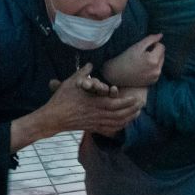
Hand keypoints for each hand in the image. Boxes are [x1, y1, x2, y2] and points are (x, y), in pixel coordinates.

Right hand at [12, 64, 141, 149]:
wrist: (54, 117)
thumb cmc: (61, 99)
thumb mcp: (71, 82)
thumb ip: (83, 73)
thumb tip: (90, 64)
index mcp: (94, 103)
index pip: (116, 103)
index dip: (127, 102)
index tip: (136, 98)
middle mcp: (97, 114)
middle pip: (119, 114)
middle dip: (132, 110)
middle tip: (141, 104)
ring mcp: (95, 122)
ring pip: (116, 123)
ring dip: (128, 119)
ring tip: (136, 114)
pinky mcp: (92, 128)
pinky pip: (108, 130)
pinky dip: (118, 127)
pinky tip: (124, 124)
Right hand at [101, 34, 164, 86]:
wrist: (116, 74)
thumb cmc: (125, 59)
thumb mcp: (137, 46)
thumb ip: (150, 39)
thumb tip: (161, 35)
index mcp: (153, 60)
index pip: (161, 46)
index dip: (153, 44)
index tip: (143, 48)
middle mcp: (157, 70)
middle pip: (162, 55)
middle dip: (154, 52)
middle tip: (141, 54)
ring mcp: (155, 77)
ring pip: (160, 63)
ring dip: (154, 59)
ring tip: (141, 61)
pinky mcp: (153, 81)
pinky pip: (157, 70)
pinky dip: (152, 67)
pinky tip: (142, 68)